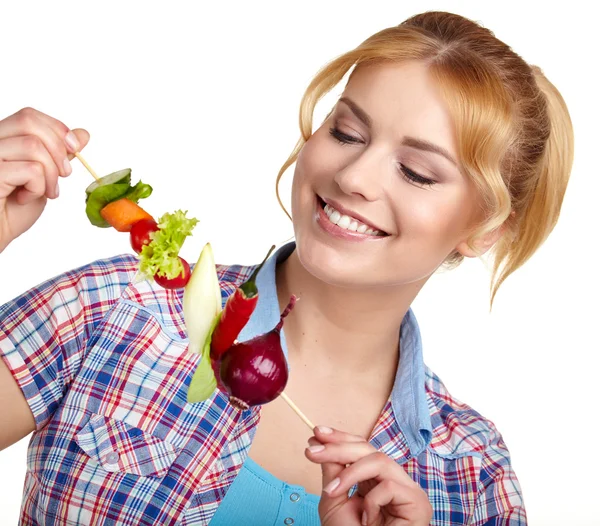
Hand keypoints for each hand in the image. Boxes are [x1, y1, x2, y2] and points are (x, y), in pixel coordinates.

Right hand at [0, 107, 89, 252]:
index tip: (73, 149)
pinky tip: (25, 198)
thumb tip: (82, 134)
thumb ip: (58, 154)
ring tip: (46, 192)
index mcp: (2, 139)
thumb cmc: (12, 210)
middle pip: (29, 121)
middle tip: (64, 174)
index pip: (29, 115)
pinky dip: (38, 187)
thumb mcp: (43, 177)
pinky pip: (30, 169)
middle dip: (58, 148)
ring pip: (33, 145)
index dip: (57, 129)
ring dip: (50, 173)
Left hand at [305, 426, 431, 525]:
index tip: (317, 433)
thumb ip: (331, 471)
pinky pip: (390, 486)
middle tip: (313, 451)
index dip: (340, 438)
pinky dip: (372, 502)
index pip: (361, 449)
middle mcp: (393, 480)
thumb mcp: (333, 500)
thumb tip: (319, 442)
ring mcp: (407, 491)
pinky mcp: (418, 503)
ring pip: (380, 461)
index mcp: (375, 479)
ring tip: (331, 491)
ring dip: (350, 473)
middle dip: (338, 448)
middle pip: (369, 449)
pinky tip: (367, 519)